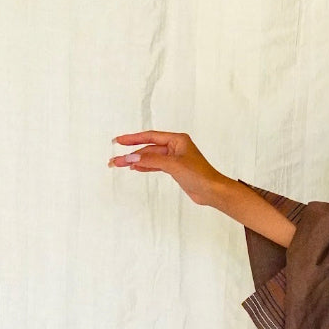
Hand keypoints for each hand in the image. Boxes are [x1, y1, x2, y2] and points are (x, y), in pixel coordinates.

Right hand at [108, 130, 223, 206]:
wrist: (212, 191)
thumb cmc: (199, 175)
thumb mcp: (173, 164)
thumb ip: (151, 160)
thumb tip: (132, 157)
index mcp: (178, 140)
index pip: (151, 136)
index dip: (134, 138)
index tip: (119, 140)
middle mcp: (176, 147)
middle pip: (149, 148)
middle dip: (132, 153)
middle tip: (116, 160)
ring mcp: (175, 158)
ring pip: (151, 157)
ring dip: (137, 161)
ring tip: (121, 164)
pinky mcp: (175, 169)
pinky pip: (156, 165)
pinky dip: (145, 166)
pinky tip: (135, 168)